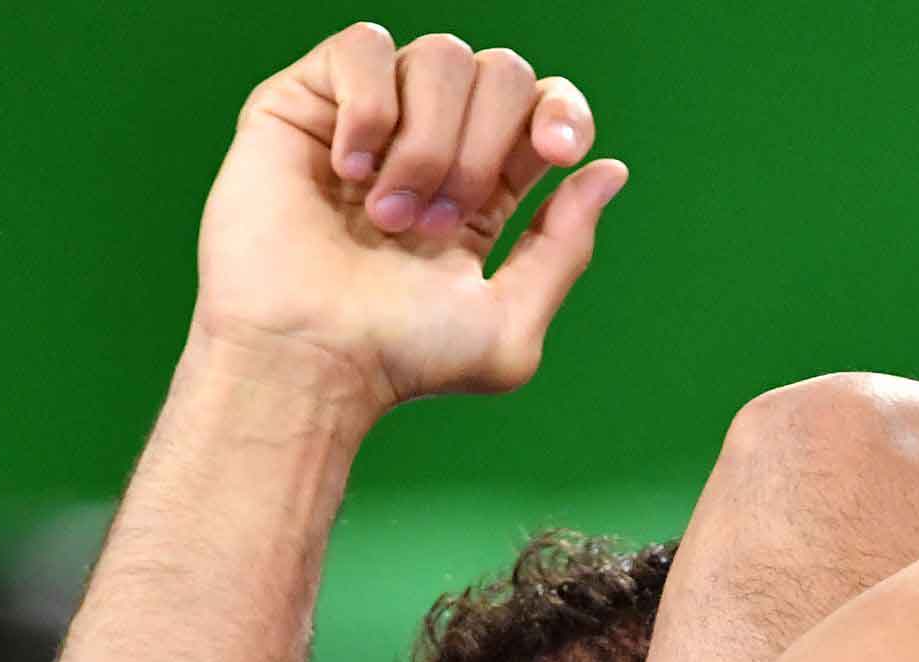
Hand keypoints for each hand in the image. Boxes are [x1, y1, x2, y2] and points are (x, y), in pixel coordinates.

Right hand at [195, 23, 627, 404]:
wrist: (308, 359)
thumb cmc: (399, 359)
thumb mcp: (509, 325)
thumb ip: (565, 248)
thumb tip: (610, 170)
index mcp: (483, 187)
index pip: (543, 105)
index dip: (562, 111)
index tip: (557, 151)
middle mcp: (429, 143)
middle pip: (502, 72)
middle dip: (485, 146)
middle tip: (438, 226)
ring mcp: (370, 118)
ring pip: (440, 54)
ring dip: (427, 142)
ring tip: (387, 215)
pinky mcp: (308, 101)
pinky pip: (364, 46)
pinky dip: (369, 108)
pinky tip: (347, 171)